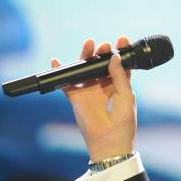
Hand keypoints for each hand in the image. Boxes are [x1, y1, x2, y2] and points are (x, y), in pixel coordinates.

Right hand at [51, 36, 136, 161]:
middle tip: (104, 45)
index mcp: (119, 84)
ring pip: (85, 69)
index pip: (119, 64)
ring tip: (89, 44)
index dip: (120, 51)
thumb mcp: (125, 95)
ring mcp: (89, 90)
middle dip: (102, 52)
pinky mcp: (77, 97)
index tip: (122, 39)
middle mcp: (104, 85)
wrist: (110, 141)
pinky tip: (56, 62)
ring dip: (85, 57)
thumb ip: (119, 75)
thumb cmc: (123, 120)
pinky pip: (66, 83)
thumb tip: (114, 56)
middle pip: (100, 64)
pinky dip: (60, 73)